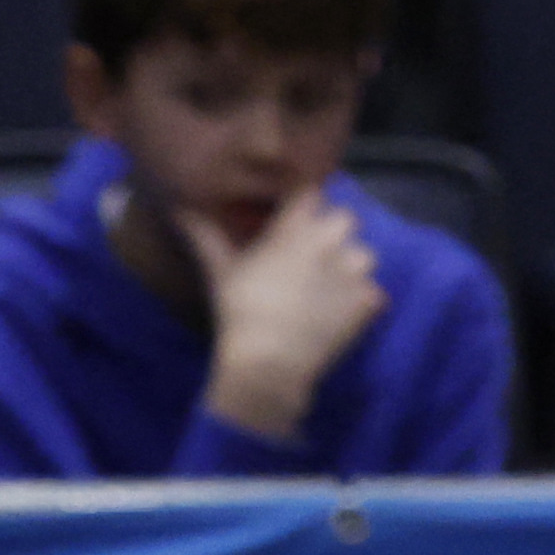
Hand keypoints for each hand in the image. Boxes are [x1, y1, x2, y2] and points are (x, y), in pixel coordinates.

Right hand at [184, 195, 387, 442]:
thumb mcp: (218, 271)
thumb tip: (181, 211)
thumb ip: (206, 237)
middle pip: (346, 217)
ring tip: (331, 285)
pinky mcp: (369, 300)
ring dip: (351, 264)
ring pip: (365, 253)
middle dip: (335, 230)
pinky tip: (339, 314)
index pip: (310, 193)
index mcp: (294, 230)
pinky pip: (372, 291)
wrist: (271, 361)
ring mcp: (353, 271)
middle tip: (315, 253)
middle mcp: (329, 242)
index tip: (296, 215)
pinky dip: (359, 300)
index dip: (305, 203)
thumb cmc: (240, 312)